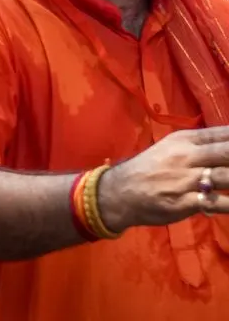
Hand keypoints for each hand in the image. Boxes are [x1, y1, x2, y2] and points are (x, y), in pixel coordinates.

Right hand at [96, 125, 228, 232]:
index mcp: (184, 140)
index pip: (224, 134)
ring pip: (227, 177)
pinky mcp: (184, 202)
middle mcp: (186, 156)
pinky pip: (219, 203)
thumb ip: (201, 145)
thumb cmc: (150, 169)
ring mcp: (185, 180)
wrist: (119, 193)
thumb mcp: (172, 148)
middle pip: (228, 152)